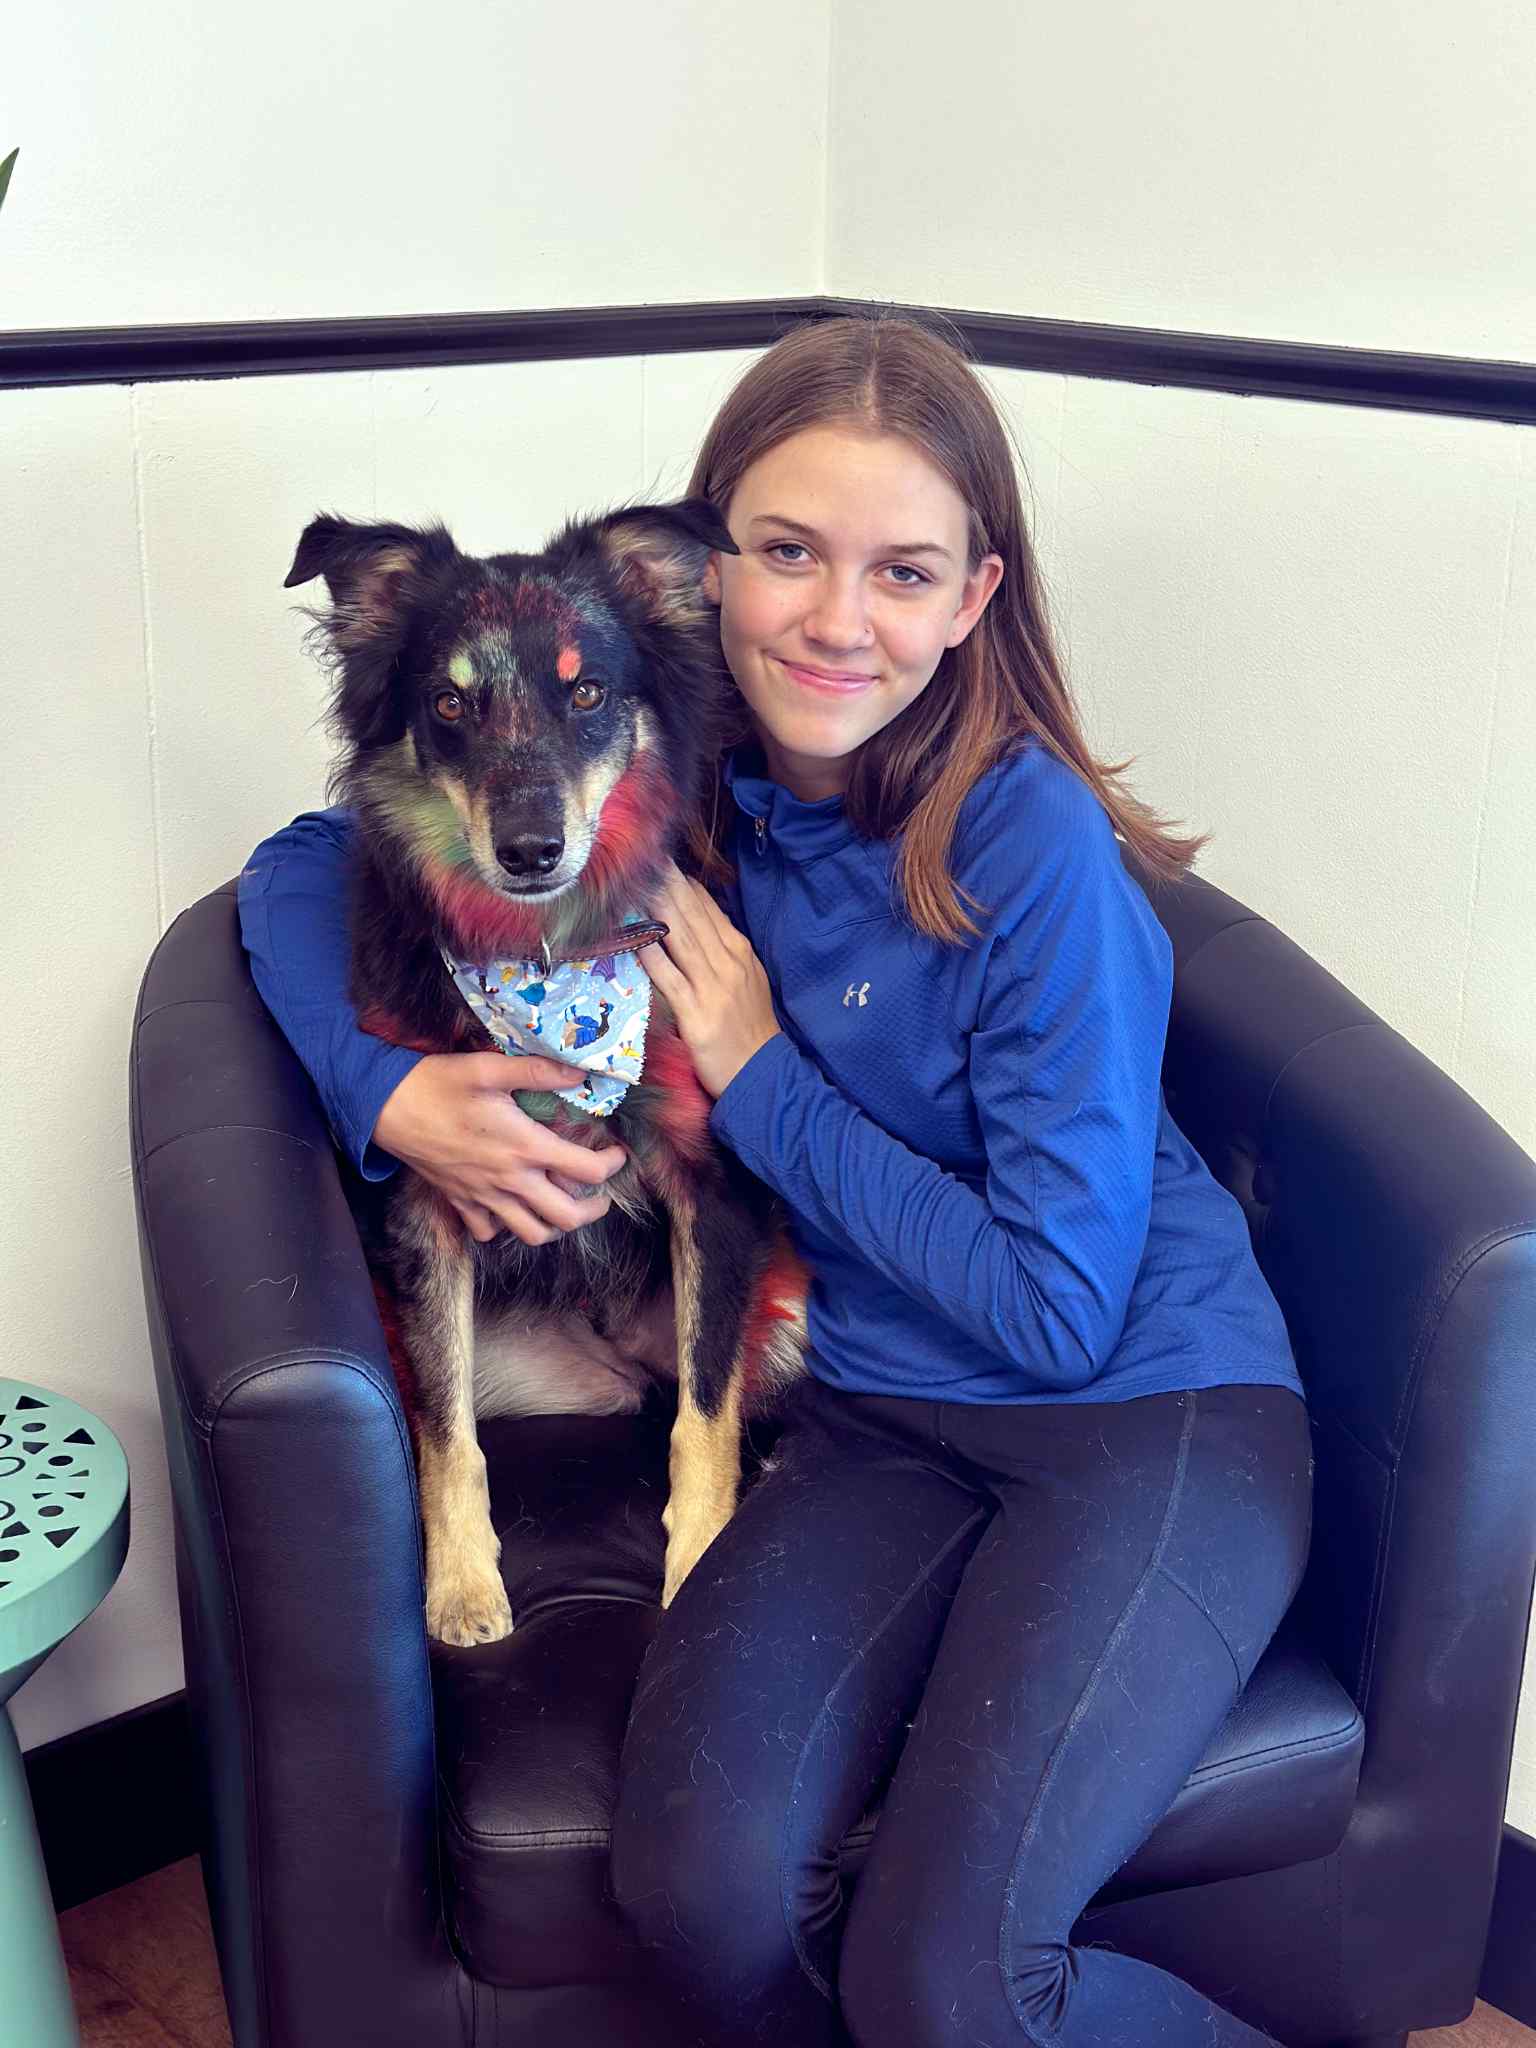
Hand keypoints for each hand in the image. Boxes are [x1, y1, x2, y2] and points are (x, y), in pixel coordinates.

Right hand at [373, 1052, 626, 1245]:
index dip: (611, 1164)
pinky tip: (512, 1207)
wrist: (384, 1107)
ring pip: (531, 1234)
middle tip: (601, 1196)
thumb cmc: (437, 1083)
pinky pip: (489, 1232)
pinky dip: (505, 1227)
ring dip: (555, 1226)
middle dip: (594, 1210)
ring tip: (563, 1208)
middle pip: (566, 1218)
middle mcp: (509, 1179)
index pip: (586, 1170)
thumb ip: (538, 1071)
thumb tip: (581, 1072)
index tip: (617, 1152)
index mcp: (524, 1146)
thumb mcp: (490, 1068)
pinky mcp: (460, 1201)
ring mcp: (484, 1196)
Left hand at [639, 865, 780, 1098]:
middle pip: (692, 916)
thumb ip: (724, 949)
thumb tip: (697, 918)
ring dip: (657, 910)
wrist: (762, 1071)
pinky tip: (636, 939)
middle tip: (645, 859)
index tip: (661, 863)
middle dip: (668, 886)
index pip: (708, 909)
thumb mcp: (747, 979)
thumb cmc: (749, 1026)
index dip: (683, 884)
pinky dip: (652, 956)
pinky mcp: (697, 1013)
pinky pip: (669, 978)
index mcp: (739, 951)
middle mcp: (727, 962)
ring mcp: (712, 987)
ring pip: (680, 939)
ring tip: (637, 886)